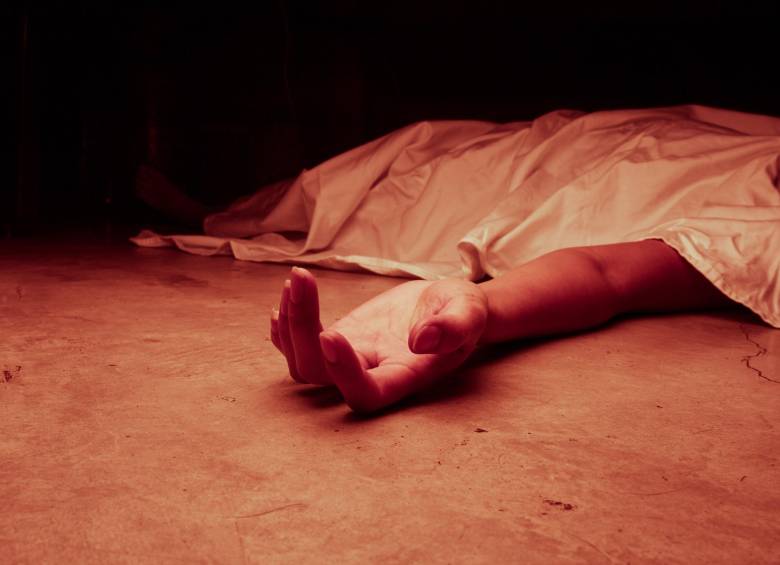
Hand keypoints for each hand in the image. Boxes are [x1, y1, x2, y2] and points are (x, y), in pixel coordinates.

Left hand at [270, 267, 487, 411]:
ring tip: (298, 279)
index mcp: (404, 376)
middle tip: (302, 279)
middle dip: (301, 330)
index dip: (342, 372)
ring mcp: (350, 358)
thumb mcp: (469, 312)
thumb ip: (455, 327)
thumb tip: (422, 341)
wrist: (448, 307)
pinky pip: (299, 346)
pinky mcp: (341, 339)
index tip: (331, 333)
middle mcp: (371, 374)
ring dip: (290, 323)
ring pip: (302, 362)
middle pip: (318, 374)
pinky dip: (284, 326)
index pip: (365, 394)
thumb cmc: (463, 311)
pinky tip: (288, 296)